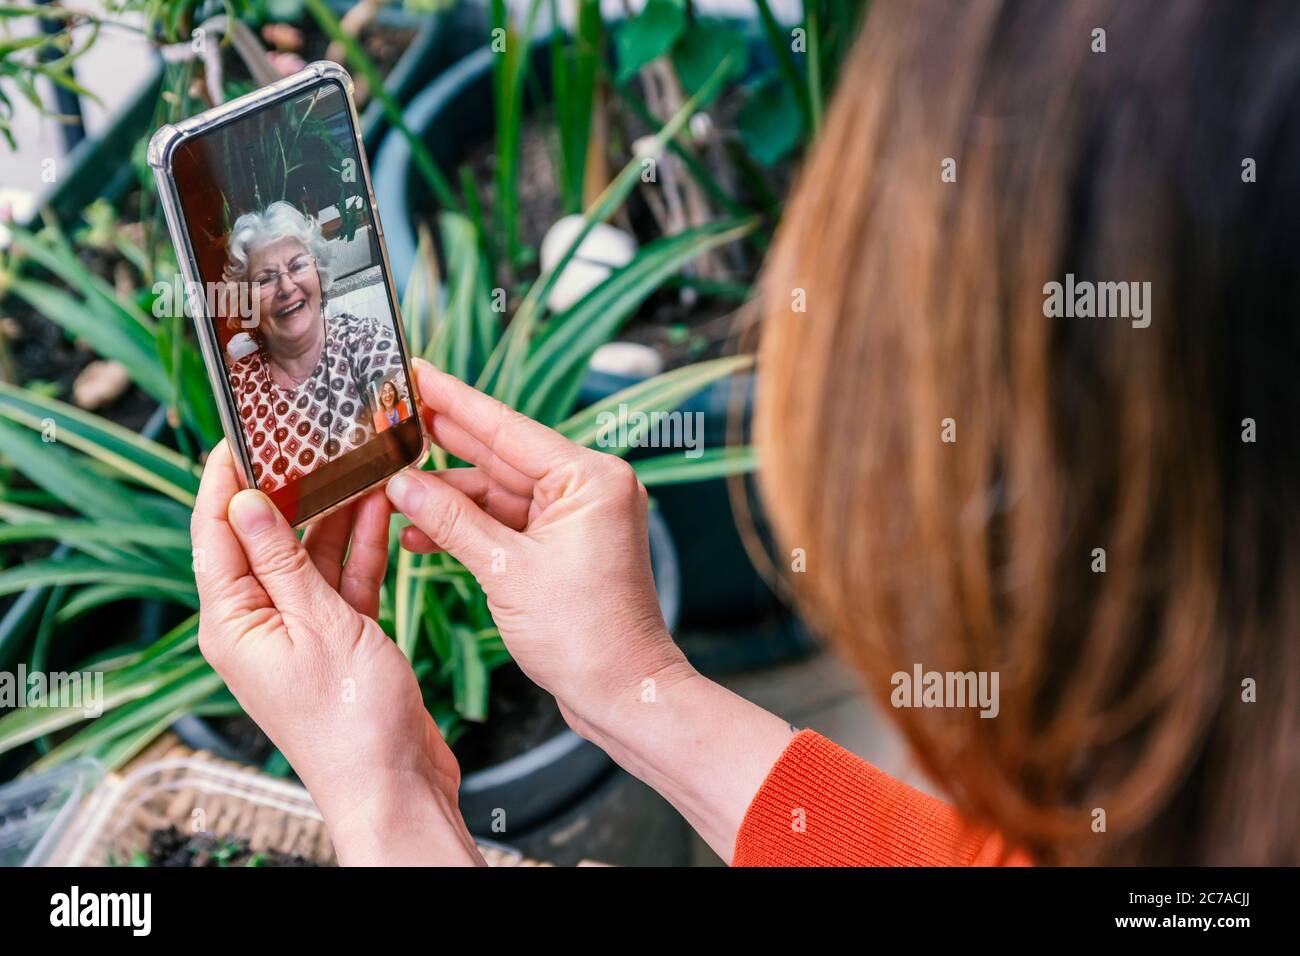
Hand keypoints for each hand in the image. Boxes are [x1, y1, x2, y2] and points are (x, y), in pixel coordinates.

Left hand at [191, 440, 481, 864]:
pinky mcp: (341, 637)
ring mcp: (301, 631)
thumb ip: (282, 560)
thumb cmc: (351, 721)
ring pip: (310, 555)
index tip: (241, 435)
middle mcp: (259, 624)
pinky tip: (380, 511)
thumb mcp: (316, 624)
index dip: (224, 482)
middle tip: (311, 440)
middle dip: (290, 491)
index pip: (215, 535)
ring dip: (335, 515)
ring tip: (355, 465)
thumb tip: (243, 503)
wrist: (396, 781)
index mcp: (232, 623)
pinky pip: (343, 579)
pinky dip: (361, 548)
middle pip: (265, 539)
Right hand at [384, 359, 692, 738]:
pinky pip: (508, 524)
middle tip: (391, 419)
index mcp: (590, 479)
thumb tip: (404, 484)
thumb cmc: (584, 637)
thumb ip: (452, 522)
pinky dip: (468, 529)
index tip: (416, 373)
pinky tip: (420, 532)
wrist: (622, 694)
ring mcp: (577, 518)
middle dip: (444, 445)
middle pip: (501, 456)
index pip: (508, 427)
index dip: (455, 400)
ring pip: (499, 493)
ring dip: (448, 497)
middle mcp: (589, 489)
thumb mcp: (507, 572)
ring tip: (391, 490)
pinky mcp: (564, 547)